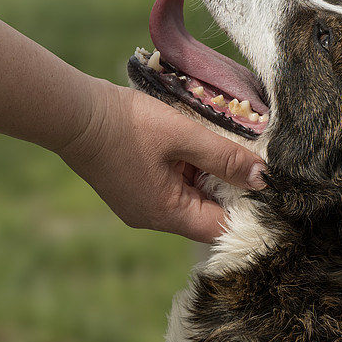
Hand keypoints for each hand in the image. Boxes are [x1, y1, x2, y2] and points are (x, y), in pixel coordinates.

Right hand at [56, 79, 265, 241]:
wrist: (74, 113)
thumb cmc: (129, 124)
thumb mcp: (185, 136)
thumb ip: (226, 157)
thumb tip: (264, 178)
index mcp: (167, 214)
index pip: (220, 228)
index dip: (247, 209)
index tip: (267, 185)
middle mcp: (153, 219)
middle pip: (206, 214)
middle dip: (228, 187)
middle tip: (248, 158)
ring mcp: (140, 206)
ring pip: (189, 198)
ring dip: (207, 175)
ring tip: (224, 146)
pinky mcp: (133, 189)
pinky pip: (171, 187)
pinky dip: (188, 169)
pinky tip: (196, 144)